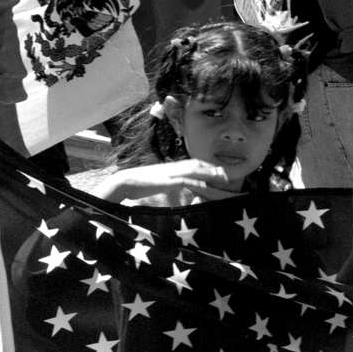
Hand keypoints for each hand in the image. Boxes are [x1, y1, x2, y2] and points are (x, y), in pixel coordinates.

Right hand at [93, 159, 239, 202]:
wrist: (124, 182)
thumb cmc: (139, 184)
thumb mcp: (158, 182)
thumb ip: (168, 182)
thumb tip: (174, 185)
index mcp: (173, 168)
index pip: (194, 164)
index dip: (208, 168)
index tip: (220, 173)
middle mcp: (174, 168)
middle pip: (199, 165)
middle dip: (213, 170)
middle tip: (228, 176)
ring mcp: (172, 173)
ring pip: (196, 172)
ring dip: (210, 174)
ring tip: (223, 178)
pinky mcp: (167, 181)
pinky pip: (187, 182)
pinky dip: (198, 183)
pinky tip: (207, 187)